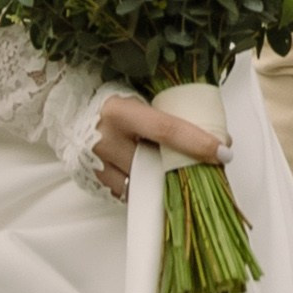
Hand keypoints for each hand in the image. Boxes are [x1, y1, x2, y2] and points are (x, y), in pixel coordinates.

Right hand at [93, 91, 229, 204]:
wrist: (70, 112)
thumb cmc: (112, 102)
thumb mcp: (139, 99)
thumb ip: (170, 114)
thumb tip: (218, 135)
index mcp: (120, 112)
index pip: (166, 130)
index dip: (197, 142)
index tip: (223, 151)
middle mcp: (107, 139)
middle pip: (158, 163)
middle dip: (188, 167)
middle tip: (211, 166)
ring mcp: (100, 165)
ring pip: (146, 183)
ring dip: (168, 180)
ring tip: (181, 171)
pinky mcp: (97, 181)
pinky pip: (131, 193)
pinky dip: (147, 187)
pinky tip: (154, 177)